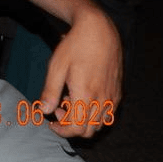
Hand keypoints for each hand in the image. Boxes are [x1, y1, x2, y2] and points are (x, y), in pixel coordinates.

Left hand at [38, 5, 122, 137]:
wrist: (99, 31)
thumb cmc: (75, 46)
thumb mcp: (56, 66)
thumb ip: (50, 91)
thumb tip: (44, 111)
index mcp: (86, 95)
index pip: (76, 128)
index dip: (62, 131)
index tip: (51, 122)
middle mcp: (103, 100)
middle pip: (89, 131)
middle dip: (71, 127)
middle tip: (58, 109)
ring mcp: (113, 97)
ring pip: (100, 125)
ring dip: (83, 122)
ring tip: (69, 102)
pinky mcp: (118, 92)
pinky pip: (108, 114)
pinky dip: (94, 114)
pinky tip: (83, 97)